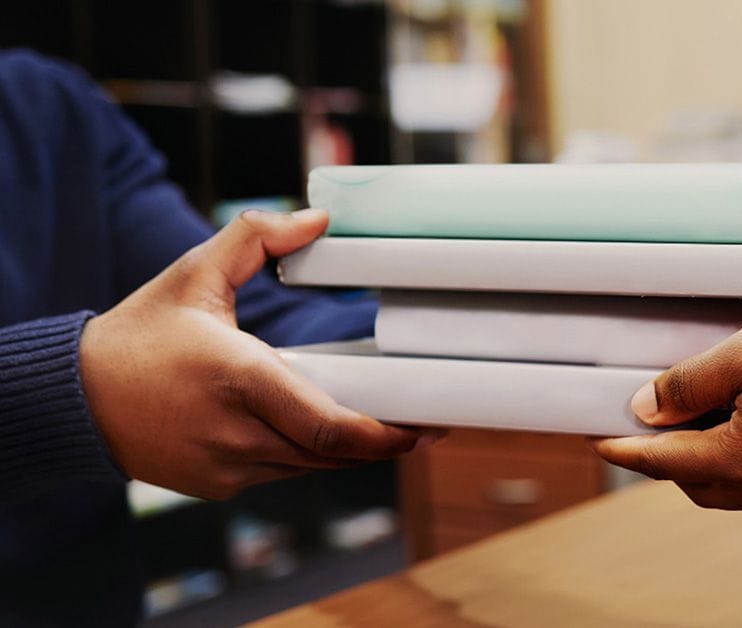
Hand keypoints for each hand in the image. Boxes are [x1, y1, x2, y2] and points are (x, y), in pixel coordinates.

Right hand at [80, 209, 430, 499]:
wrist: (76, 399)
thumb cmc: (142, 333)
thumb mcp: (194, 273)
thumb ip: (256, 238)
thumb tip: (318, 221)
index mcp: (237, 377)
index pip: (328, 426)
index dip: (384, 436)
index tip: (424, 427)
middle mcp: (235, 432)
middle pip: (332, 452)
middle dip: (382, 442)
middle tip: (426, 426)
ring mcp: (227, 467)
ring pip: (312, 466)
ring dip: (348, 449)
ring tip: (387, 427)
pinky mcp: (220, 486)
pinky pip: (284, 473)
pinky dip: (309, 453)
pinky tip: (328, 433)